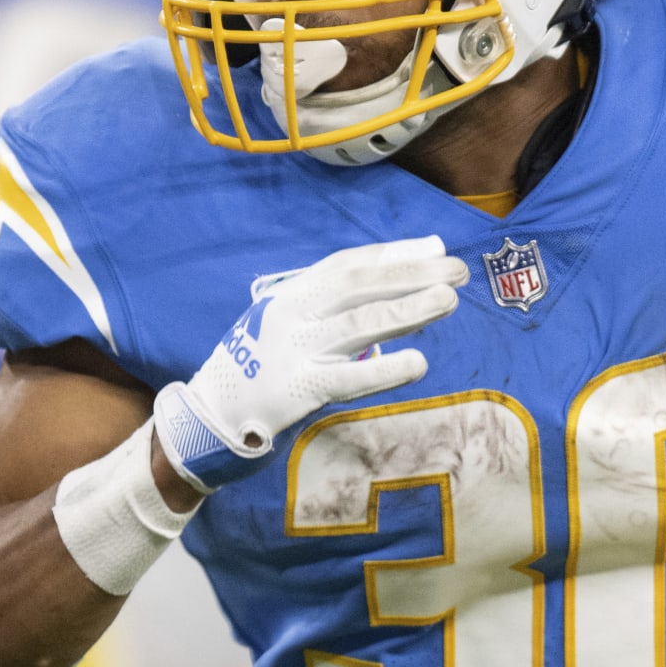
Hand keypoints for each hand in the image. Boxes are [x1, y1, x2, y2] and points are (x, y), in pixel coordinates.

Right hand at [152, 236, 468, 492]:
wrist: (208, 416)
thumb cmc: (261, 370)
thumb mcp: (290, 326)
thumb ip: (335, 310)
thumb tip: (396, 292)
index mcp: (290, 294)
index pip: (348, 264)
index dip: (394, 254)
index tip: (437, 250)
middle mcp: (292, 315)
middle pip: (358, 284)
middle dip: (411, 274)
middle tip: (457, 272)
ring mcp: (294, 351)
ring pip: (359, 323)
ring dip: (407, 309)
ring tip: (448, 301)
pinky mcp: (298, 391)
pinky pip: (348, 378)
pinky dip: (385, 369)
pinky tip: (419, 362)